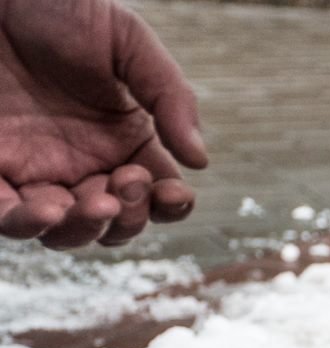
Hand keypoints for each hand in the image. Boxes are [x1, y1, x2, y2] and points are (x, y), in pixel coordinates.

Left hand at [0, 0, 206, 246]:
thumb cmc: (60, 9)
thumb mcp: (128, 41)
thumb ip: (170, 97)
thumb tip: (199, 161)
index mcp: (125, 141)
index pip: (158, 194)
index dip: (170, 205)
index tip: (172, 192)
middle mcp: (85, 164)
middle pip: (117, 223)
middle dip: (130, 215)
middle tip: (127, 179)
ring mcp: (37, 171)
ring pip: (68, 232)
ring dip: (86, 230)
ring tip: (95, 203)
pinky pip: (8, 218)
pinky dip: (28, 225)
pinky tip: (48, 210)